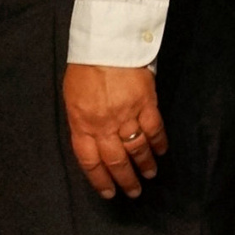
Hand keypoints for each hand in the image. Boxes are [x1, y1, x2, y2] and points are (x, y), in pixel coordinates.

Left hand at [63, 63, 166, 197]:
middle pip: (116, 161)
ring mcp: (126, 115)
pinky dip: (159, 144)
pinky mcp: (146, 104)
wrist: (106, 42)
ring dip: (144, 166)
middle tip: (134, 192)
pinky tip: (162, 152)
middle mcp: (104, 125)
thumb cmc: (85, 68)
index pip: (90, 161)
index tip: (108, 192)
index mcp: (81, 123)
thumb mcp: (72, 97)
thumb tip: (91, 142)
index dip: (99, 180)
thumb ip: (81, 122)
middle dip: (125, 180)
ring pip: (137, 149)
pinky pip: (154, 130)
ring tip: (149, 175)